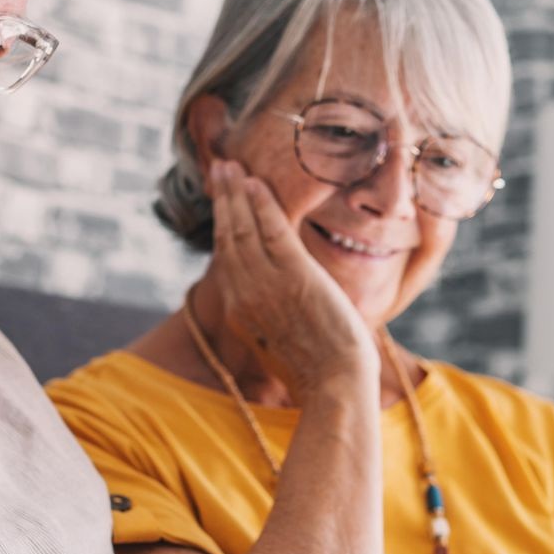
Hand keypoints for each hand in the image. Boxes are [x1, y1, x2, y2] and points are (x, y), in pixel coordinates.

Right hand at [206, 158, 377, 396]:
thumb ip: (274, 321)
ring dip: (237, 193)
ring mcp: (266, 283)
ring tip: (231, 167)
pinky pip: (272, 229)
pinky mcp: (293, 274)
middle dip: (224, 200)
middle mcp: (243, 295)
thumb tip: (280, 309)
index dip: (223, 226)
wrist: (334, 386)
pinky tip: (257, 182)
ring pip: (243, 228)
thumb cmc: (319, 375)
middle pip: (228, 237)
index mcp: (238, 314)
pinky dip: (262, 203)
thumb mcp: (283, 347)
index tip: (223, 204)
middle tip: (219, 170)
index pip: (227, 259)